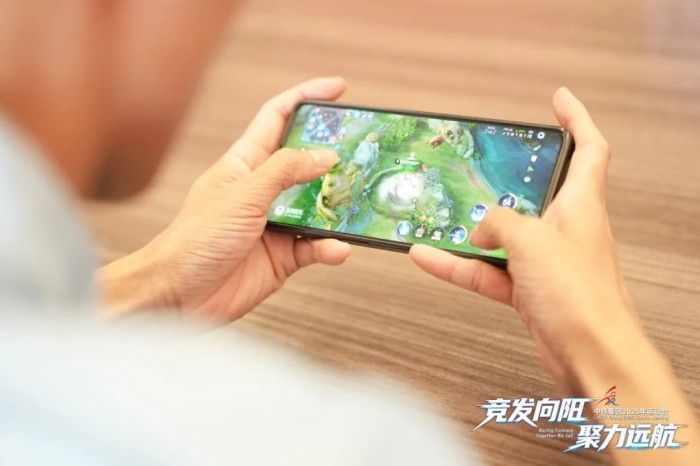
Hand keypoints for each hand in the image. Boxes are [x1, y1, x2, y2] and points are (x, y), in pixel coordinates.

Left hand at [100, 77, 350, 321]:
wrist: (178, 296)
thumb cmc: (194, 240)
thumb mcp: (241, 195)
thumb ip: (284, 172)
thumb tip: (324, 156)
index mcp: (245, 163)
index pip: (277, 117)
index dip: (306, 98)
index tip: (339, 89)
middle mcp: (263, 190)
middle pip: (306, 161)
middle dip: (335, 156)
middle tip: (364, 152)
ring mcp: (274, 223)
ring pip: (318, 207)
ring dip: (339, 206)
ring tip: (359, 202)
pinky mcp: (282, 256)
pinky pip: (314, 246)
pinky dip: (329, 247)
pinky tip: (338, 248)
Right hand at [410, 88, 640, 391]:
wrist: (591, 354)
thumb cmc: (581, 296)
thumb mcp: (531, 240)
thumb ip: (499, 223)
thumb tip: (480, 228)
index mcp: (581, 204)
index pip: (589, 148)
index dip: (576, 118)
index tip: (559, 100)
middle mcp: (564, 228)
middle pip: (536, 191)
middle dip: (509, 178)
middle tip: (483, 164)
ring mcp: (544, 260)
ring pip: (501, 236)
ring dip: (469, 230)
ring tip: (436, 217)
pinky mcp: (528, 290)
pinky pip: (486, 270)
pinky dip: (458, 264)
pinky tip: (429, 257)